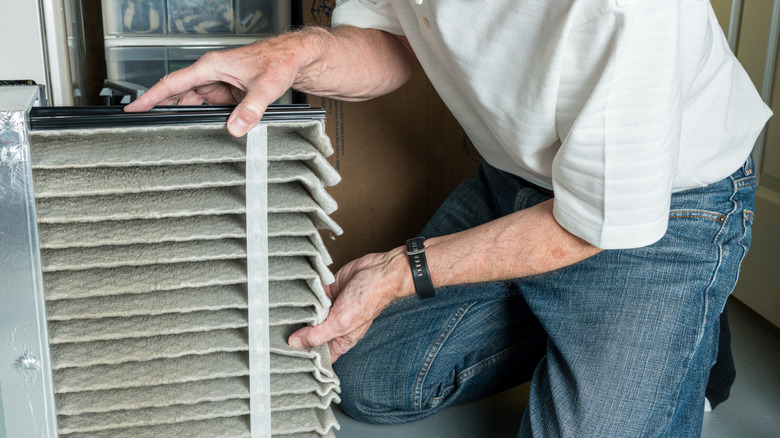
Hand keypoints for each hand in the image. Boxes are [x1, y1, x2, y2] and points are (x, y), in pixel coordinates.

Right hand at [124, 34, 309, 136]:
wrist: (294, 58)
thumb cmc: (279, 61)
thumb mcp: (266, 87)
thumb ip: (250, 109)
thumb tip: (235, 128)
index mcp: (211, 67)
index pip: (173, 83)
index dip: (151, 96)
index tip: (134, 108)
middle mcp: (211, 74)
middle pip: (178, 95)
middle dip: (162, 110)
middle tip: (145, 129)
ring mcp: (219, 84)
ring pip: (193, 103)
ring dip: (183, 116)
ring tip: (168, 134)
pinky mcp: (228, 93)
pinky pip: (208, 107)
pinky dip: (202, 118)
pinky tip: (199, 131)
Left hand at [288, 247, 412, 362]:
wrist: (377, 271)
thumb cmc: (368, 300)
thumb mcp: (340, 323)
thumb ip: (317, 335)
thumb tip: (294, 343)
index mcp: (339, 340)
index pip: (318, 355)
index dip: (303, 357)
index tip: (285, 355)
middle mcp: (332, 326)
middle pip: (308, 336)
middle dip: (294, 334)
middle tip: (276, 334)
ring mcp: (328, 309)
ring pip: (305, 316)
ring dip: (295, 314)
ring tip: (278, 316)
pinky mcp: (325, 292)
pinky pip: (308, 297)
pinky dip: (300, 297)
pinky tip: (290, 298)